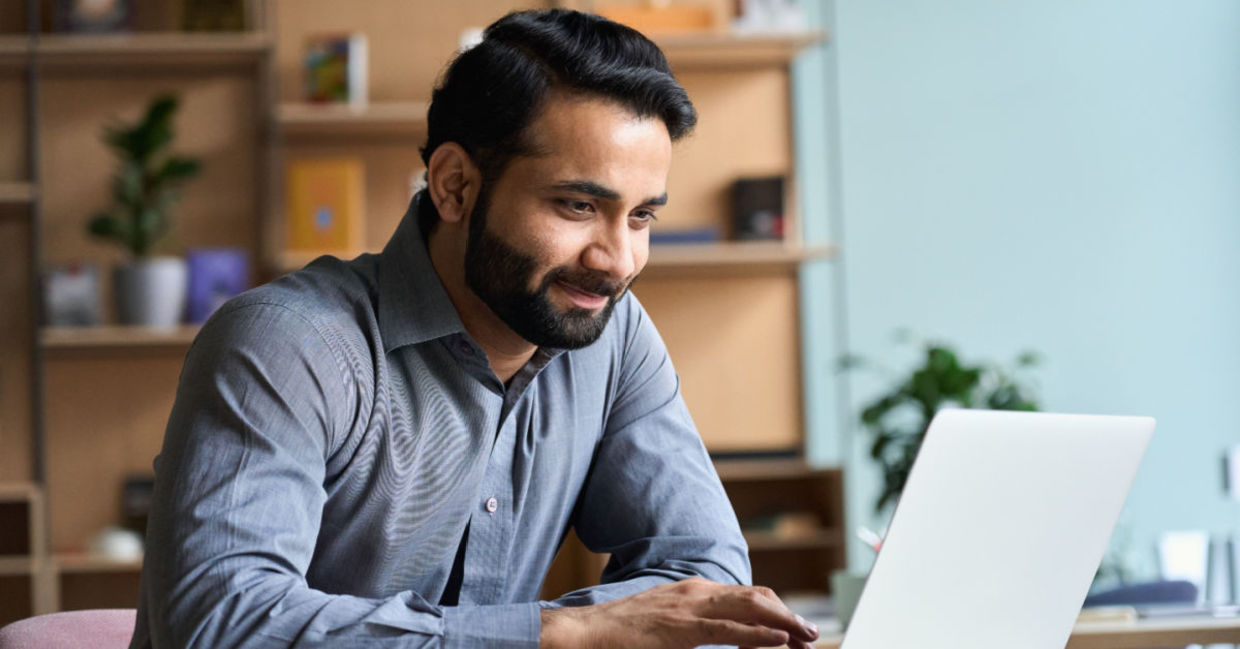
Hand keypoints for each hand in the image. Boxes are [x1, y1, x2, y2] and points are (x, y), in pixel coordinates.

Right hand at [540, 577, 818, 648]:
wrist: (585, 633)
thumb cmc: (621, 634)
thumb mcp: (665, 624)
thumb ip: (694, 626)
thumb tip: (725, 638)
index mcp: (694, 591)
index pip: (748, 595)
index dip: (778, 610)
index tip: (798, 630)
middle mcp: (696, 592)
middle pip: (757, 597)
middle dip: (789, 615)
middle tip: (812, 635)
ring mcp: (689, 607)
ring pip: (750, 608)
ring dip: (784, 623)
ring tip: (806, 637)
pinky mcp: (681, 628)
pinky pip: (728, 630)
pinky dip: (759, 634)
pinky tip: (780, 641)